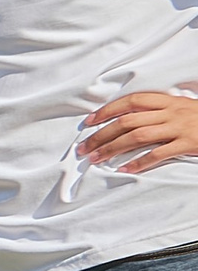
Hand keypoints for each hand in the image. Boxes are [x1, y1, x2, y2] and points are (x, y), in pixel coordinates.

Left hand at [79, 87, 197, 171]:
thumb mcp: (181, 107)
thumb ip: (157, 111)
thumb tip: (125, 119)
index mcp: (168, 101)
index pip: (131, 101)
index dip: (108, 110)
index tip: (89, 122)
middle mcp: (171, 112)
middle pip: (128, 120)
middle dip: (102, 134)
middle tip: (84, 147)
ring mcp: (179, 127)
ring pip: (138, 136)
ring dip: (113, 148)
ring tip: (96, 158)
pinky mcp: (188, 143)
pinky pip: (159, 153)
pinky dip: (139, 162)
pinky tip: (125, 169)